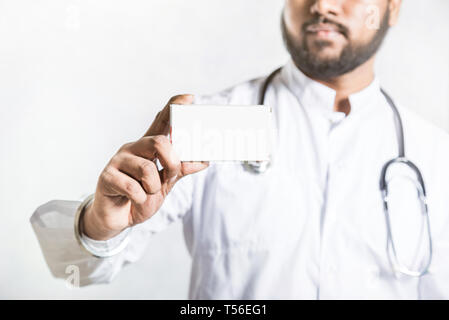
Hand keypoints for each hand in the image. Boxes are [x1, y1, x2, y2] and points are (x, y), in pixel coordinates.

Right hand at [82, 95, 207, 239]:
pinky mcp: (107, 176)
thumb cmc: (140, 197)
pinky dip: (140, 199)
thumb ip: (180, 170)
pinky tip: (133, 199)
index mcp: (148, 147)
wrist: (117, 219)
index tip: (190, 98)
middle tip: (169, 177)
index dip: (174, 108)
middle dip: (172, 163)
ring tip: (146, 193)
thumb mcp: (165, 184)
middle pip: (160, 142)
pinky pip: (133, 188)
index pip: (162, 121)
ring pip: (147, 169)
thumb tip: (204, 160)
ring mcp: (119, 160)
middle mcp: (134, 147)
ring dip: (153, 188)